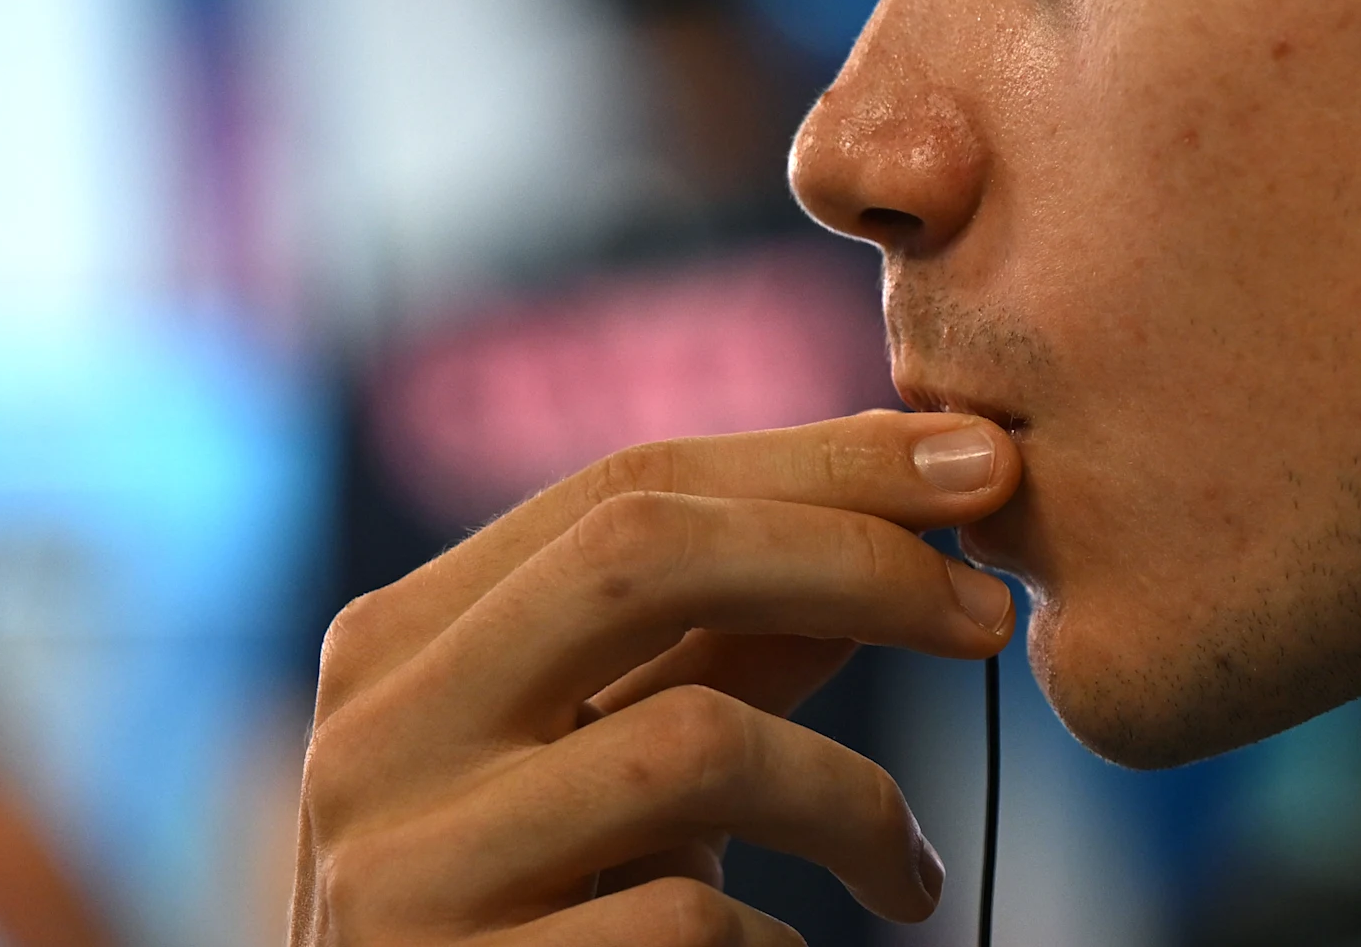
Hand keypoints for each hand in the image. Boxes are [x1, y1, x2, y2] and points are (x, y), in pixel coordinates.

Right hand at [290, 410, 1020, 946]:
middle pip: (640, 555)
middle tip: (989, 614)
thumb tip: (909, 509)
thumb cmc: (544, 916)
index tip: (979, 464)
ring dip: (854, 800)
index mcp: (400, 642)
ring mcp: (398, 870)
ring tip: (909, 871)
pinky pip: (685, 920)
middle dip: (852, 559)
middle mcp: (371, 736)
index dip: (822, 460)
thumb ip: (730, 641)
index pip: (626, 485)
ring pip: (689, 745)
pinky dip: (776, 937)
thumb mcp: (623, 761)